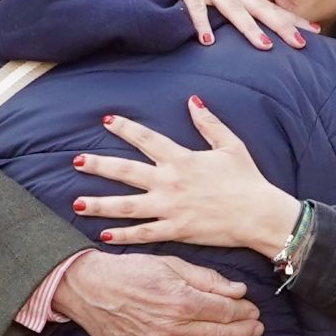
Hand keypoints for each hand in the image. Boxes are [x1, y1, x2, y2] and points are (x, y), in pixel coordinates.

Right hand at [52, 251, 263, 335]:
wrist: (89, 288)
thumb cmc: (129, 272)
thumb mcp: (170, 264)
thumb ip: (206, 279)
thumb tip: (238, 291)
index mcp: (183, 300)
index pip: (226, 310)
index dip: (243, 310)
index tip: (251, 309)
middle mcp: (175, 328)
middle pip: (221, 334)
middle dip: (244, 332)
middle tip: (256, 329)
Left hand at [74, 99, 302, 255]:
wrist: (259, 214)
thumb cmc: (247, 179)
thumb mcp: (230, 145)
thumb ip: (209, 123)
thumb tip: (192, 100)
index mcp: (181, 159)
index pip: (146, 138)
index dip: (125, 128)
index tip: (106, 120)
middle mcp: (170, 182)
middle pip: (126, 171)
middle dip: (99, 165)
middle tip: (75, 160)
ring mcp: (170, 208)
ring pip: (127, 206)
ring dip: (100, 204)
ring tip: (76, 203)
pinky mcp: (175, 230)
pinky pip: (143, 233)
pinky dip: (123, 235)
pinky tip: (103, 234)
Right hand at [104, 0, 315, 49]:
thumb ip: (217, 6)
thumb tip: (233, 29)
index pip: (265, 4)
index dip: (289, 18)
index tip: (314, 32)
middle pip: (257, 7)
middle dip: (281, 25)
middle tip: (304, 43)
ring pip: (231, 8)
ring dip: (248, 28)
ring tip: (265, 47)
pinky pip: (192, 6)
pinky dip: (200, 22)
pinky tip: (207, 41)